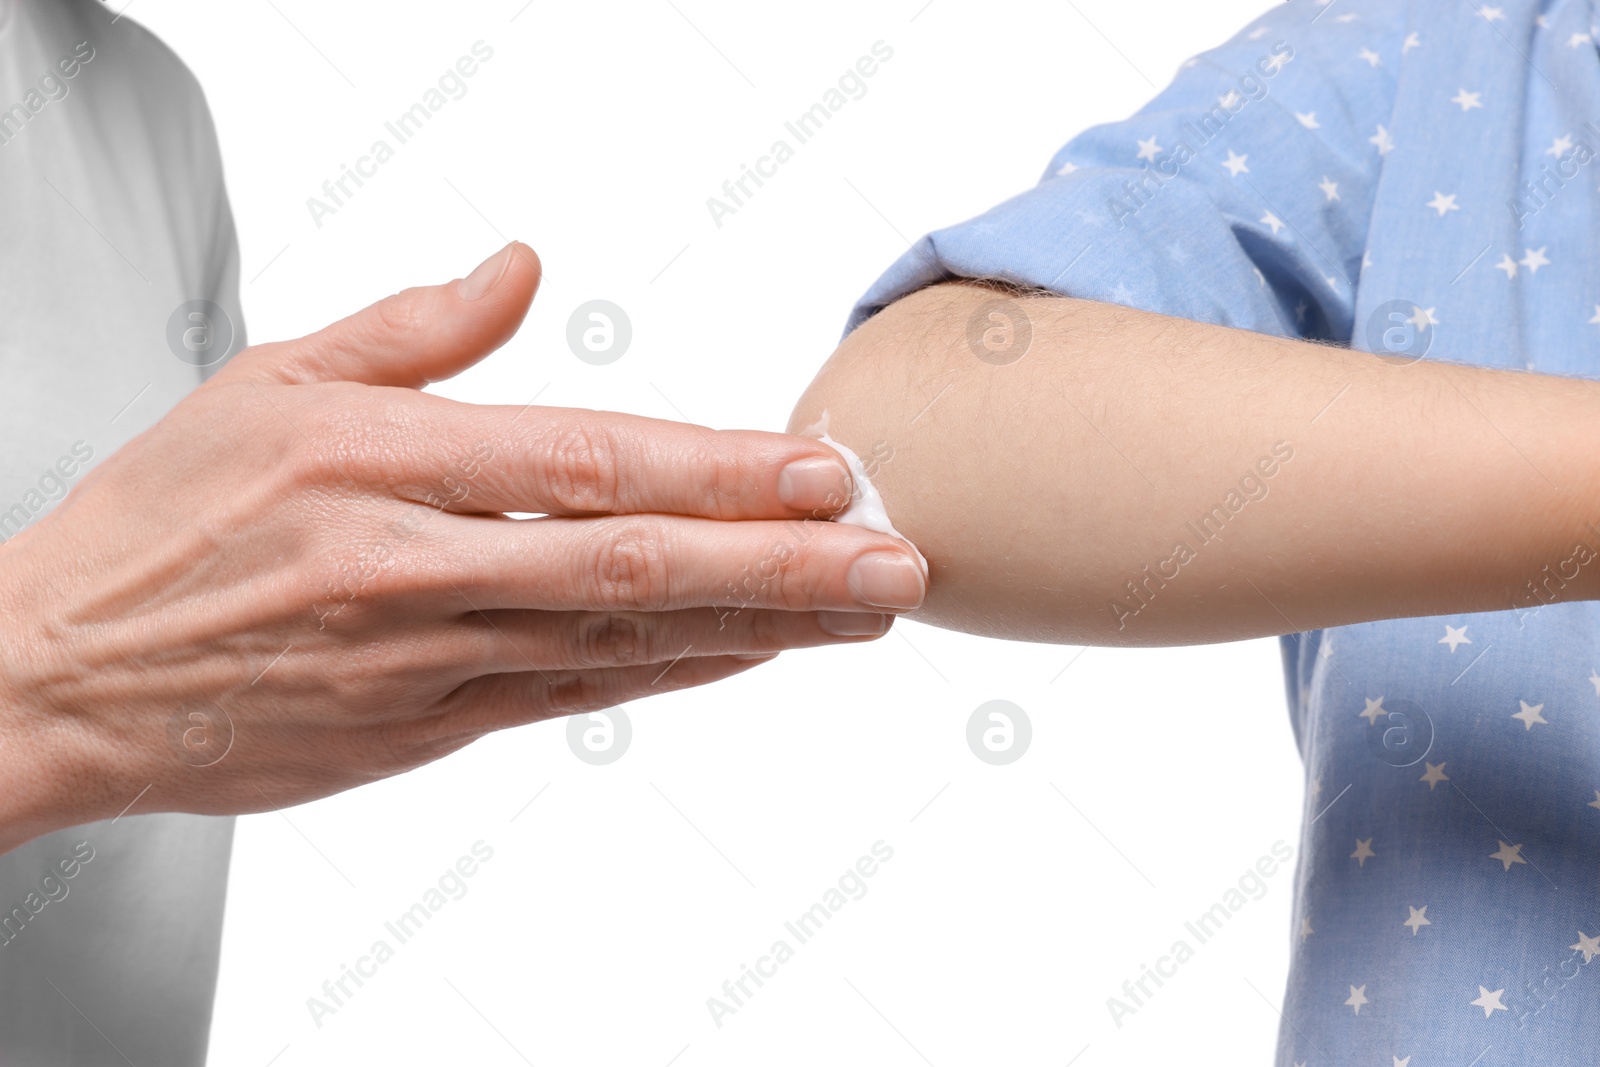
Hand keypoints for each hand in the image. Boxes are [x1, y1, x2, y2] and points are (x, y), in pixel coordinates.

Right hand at [0, 243, 926, 850]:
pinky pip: (572, 699)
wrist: (62, 677)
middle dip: (779, 565)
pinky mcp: (423, 729)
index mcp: (377, 463)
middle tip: (893, 560)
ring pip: (620, 642)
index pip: (584, 462)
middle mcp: (414, 568)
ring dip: (754, 626)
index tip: (819, 469)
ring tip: (860, 612)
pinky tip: (746, 656)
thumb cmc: (162, 522)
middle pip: (632, 562)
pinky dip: (669, 675)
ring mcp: (426, 662)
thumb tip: (522, 265)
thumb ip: (412, 329)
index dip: (713, 469)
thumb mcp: (267, 382)